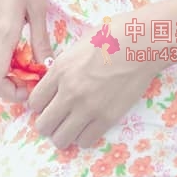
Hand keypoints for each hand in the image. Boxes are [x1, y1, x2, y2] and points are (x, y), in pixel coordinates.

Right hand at [0, 0, 52, 102]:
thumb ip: (40, 40)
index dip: (12, 93)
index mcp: (2, 34)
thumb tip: (46, 68)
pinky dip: (8, 60)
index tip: (34, 87)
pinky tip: (27, 52)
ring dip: (11, 73)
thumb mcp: (38, 8)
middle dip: (14, 86)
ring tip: (36, 66)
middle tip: (38, 79)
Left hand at [28, 14, 158, 148]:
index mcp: (60, 70)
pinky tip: (90, 126)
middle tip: (59, 117)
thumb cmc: (112, 35)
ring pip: (61, 139)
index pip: (34, 102)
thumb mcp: (78, 45)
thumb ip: (64, 66)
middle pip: (43, 125)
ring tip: (73, 125)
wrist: (142, 43)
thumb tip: (56, 81)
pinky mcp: (107, 118)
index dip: (39, 105)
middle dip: (48, 123)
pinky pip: (85, 141)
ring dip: (64, 134)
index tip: (48, 103)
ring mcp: (88, 108)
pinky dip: (84, 136)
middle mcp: (69, 92)